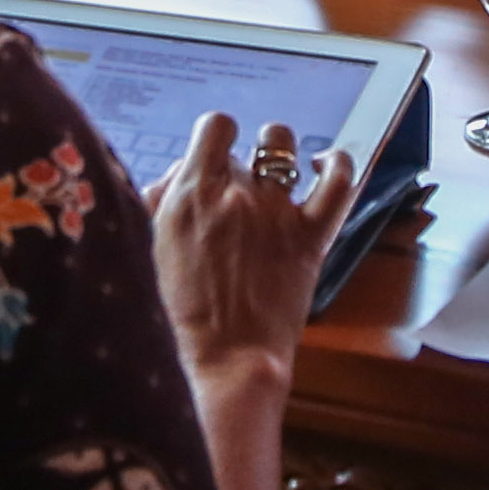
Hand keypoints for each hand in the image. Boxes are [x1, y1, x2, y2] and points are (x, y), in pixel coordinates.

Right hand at [153, 112, 357, 387]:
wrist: (224, 361)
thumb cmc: (179, 318)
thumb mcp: (151, 252)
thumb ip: (160, 206)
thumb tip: (174, 179)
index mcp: (191, 195)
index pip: (213, 128)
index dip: (215, 137)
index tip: (213, 156)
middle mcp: (235, 194)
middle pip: (241, 150)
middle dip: (235, 168)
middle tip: (230, 200)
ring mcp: (276, 212)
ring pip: (282, 146)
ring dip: (277, 150)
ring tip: (274, 168)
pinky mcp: (310, 237)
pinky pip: (337, 182)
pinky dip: (337, 165)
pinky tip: (326, 164)